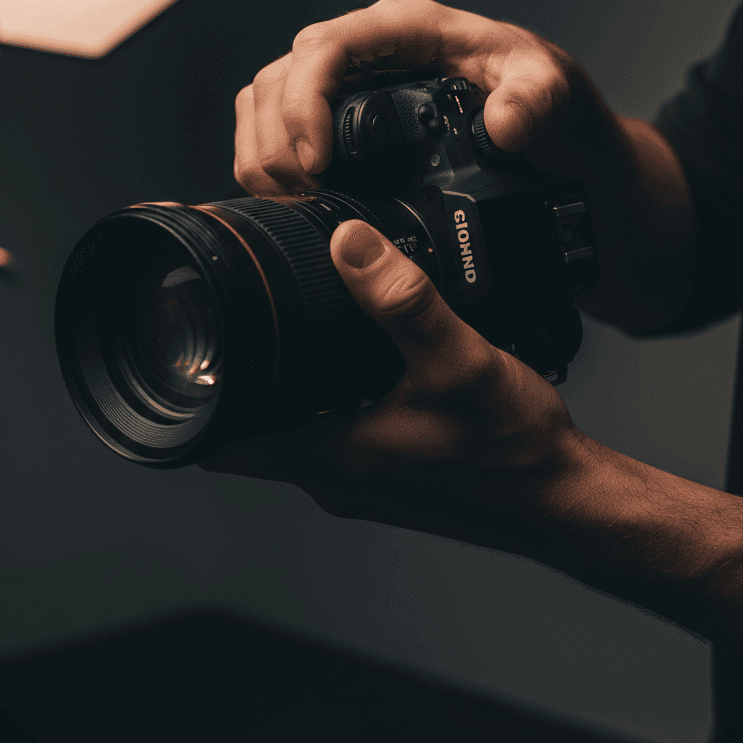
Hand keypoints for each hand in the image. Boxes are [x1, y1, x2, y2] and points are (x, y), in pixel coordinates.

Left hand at [200, 220, 583, 543]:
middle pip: (253, 429)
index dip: (191, 403)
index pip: (223, 443)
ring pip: (294, 429)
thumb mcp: (457, 363)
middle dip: (236, 379)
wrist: (563, 499)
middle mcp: (334, 476)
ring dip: (283, 387)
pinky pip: (333, 431)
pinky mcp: (388, 470)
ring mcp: (361, 478)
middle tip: (235, 320)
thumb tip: (348, 244)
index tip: (178, 358)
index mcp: (329, 458)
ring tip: (288, 328)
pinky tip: (354, 360)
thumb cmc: (512, 451)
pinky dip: (325, 397)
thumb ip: (401, 301)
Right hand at [233, 0, 594, 195]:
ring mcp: (339, 79)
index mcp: (401, 28)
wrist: (531, 115)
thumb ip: (532, 99)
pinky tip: (290, 195)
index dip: (304, 104)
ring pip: (261, 101)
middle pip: (279, 78)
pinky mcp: (327, 111)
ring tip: (295, 199)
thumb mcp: (545, 88)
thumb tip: (503, 126)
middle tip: (304, 194)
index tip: (317, 162)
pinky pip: (269, 125)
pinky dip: (266, 161)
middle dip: (278, 142)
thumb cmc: (530, 89)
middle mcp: (360, 47)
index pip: (324, 49)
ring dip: (263, 153)